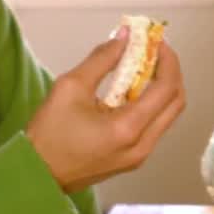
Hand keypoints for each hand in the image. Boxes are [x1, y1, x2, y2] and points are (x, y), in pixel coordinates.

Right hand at [27, 28, 186, 193]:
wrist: (37, 176)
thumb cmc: (49, 134)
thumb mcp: (70, 87)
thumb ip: (102, 59)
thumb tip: (125, 37)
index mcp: (128, 128)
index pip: (167, 88)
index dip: (167, 59)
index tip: (156, 40)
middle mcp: (142, 145)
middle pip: (176, 102)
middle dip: (169, 71)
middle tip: (153, 51)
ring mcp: (139, 156)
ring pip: (167, 115)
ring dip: (161, 87)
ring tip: (142, 65)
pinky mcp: (133, 159)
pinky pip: (153, 126)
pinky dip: (150, 103)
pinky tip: (131, 88)